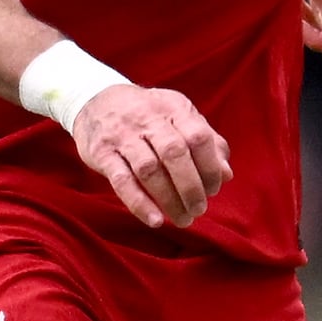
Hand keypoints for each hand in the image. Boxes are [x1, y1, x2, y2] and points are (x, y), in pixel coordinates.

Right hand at [65, 80, 231, 228]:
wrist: (95, 100)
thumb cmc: (148, 115)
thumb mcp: (179, 117)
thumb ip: (207, 142)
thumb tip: (226, 174)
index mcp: (173, 108)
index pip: (198, 137)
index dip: (210, 167)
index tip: (214, 189)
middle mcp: (148, 118)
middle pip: (175, 154)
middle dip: (191, 187)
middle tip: (199, 210)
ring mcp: (122, 135)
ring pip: (150, 170)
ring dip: (169, 200)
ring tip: (182, 219)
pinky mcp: (101, 153)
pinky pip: (122, 181)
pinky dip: (139, 203)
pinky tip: (155, 220)